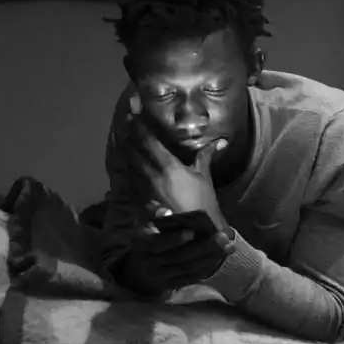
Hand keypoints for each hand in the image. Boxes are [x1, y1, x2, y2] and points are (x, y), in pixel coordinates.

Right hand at [116, 227, 228, 297]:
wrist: (136, 275)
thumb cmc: (144, 244)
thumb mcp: (141, 229)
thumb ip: (151, 217)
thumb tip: (163, 209)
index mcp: (142, 247)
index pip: (158, 244)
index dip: (174, 239)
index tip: (191, 231)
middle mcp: (151, 264)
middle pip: (179, 257)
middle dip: (203, 247)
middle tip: (222, 236)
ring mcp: (162, 277)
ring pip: (188, 268)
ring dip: (210, 257)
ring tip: (228, 246)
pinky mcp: (172, 285)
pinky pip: (191, 277)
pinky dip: (207, 267)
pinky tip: (220, 257)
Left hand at [126, 109, 227, 231]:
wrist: (196, 230)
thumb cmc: (203, 202)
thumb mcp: (205, 178)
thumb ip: (206, 157)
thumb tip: (221, 141)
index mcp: (169, 167)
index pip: (150, 142)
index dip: (140, 126)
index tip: (133, 113)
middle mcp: (153, 176)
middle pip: (134, 153)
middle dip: (128, 138)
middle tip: (124, 124)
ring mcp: (147, 189)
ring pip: (131, 166)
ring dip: (127, 153)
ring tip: (122, 141)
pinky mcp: (144, 200)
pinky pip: (133, 181)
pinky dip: (130, 171)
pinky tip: (128, 167)